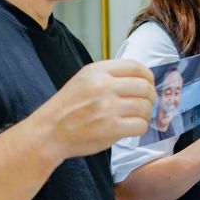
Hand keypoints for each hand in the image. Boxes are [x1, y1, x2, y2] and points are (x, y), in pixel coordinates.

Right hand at [29, 59, 155, 160]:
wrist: (49, 132)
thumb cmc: (68, 108)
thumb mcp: (84, 80)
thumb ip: (109, 76)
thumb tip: (141, 80)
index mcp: (97, 71)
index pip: (135, 66)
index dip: (148, 76)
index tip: (148, 84)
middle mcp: (103, 86)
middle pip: (144, 87)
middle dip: (150, 96)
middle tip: (146, 104)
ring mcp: (108, 107)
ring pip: (145, 106)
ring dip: (145, 114)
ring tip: (137, 117)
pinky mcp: (111, 127)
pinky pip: (140, 125)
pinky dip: (140, 128)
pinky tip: (131, 128)